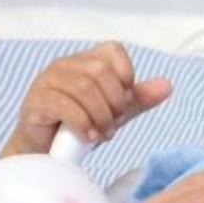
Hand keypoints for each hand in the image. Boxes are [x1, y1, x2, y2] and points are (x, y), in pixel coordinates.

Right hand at [2, 41, 171, 156]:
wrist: (48, 150)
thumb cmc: (82, 124)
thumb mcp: (116, 110)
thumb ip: (139, 98)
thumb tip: (167, 85)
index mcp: (87, 59)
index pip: (114, 51)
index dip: (125, 77)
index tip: (124, 102)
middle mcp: (65, 64)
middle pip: (100, 72)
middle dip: (115, 101)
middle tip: (115, 123)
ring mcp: (47, 80)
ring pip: (83, 88)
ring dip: (100, 116)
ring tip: (103, 133)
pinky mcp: (35, 100)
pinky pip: (64, 106)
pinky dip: (83, 124)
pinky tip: (89, 136)